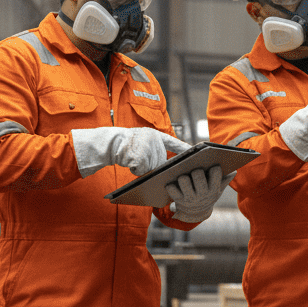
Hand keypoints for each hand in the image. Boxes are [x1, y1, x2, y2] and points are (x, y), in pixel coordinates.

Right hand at [71, 126, 189, 177]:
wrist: (110, 142)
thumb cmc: (127, 144)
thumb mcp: (144, 140)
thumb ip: (156, 148)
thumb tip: (167, 166)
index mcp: (156, 135)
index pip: (174, 143)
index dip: (185, 149)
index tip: (197, 152)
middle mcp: (154, 139)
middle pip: (160, 162)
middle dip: (151, 165)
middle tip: (138, 157)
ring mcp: (147, 148)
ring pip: (151, 168)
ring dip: (142, 168)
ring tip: (132, 158)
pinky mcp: (139, 156)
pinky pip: (142, 171)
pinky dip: (135, 170)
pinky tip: (129, 161)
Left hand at [165, 165, 232, 222]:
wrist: (196, 214)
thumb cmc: (207, 195)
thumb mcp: (217, 190)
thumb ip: (224, 180)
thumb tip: (234, 171)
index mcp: (213, 189)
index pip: (215, 172)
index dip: (213, 167)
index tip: (212, 166)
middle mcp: (202, 194)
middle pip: (197, 174)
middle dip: (195, 169)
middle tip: (195, 170)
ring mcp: (190, 198)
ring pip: (183, 179)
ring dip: (182, 176)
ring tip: (183, 176)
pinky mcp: (178, 200)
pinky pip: (171, 188)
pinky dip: (171, 184)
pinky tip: (173, 183)